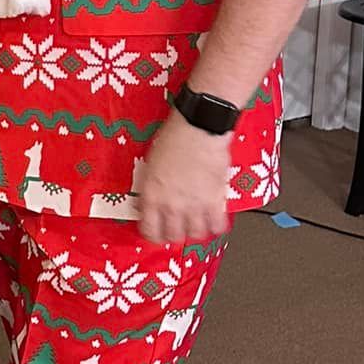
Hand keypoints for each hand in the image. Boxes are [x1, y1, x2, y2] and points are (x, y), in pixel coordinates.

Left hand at [136, 110, 232, 244]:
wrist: (199, 127)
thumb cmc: (175, 137)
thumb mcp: (151, 163)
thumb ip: (149, 186)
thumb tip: (146, 200)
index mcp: (151, 195)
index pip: (148, 230)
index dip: (152, 235)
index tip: (156, 233)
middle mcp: (171, 204)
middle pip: (172, 236)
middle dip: (174, 235)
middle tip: (177, 229)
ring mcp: (194, 205)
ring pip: (195, 235)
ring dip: (195, 231)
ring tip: (196, 224)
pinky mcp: (215, 201)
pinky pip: (217, 225)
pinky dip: (216, 225)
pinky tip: (214, 220)